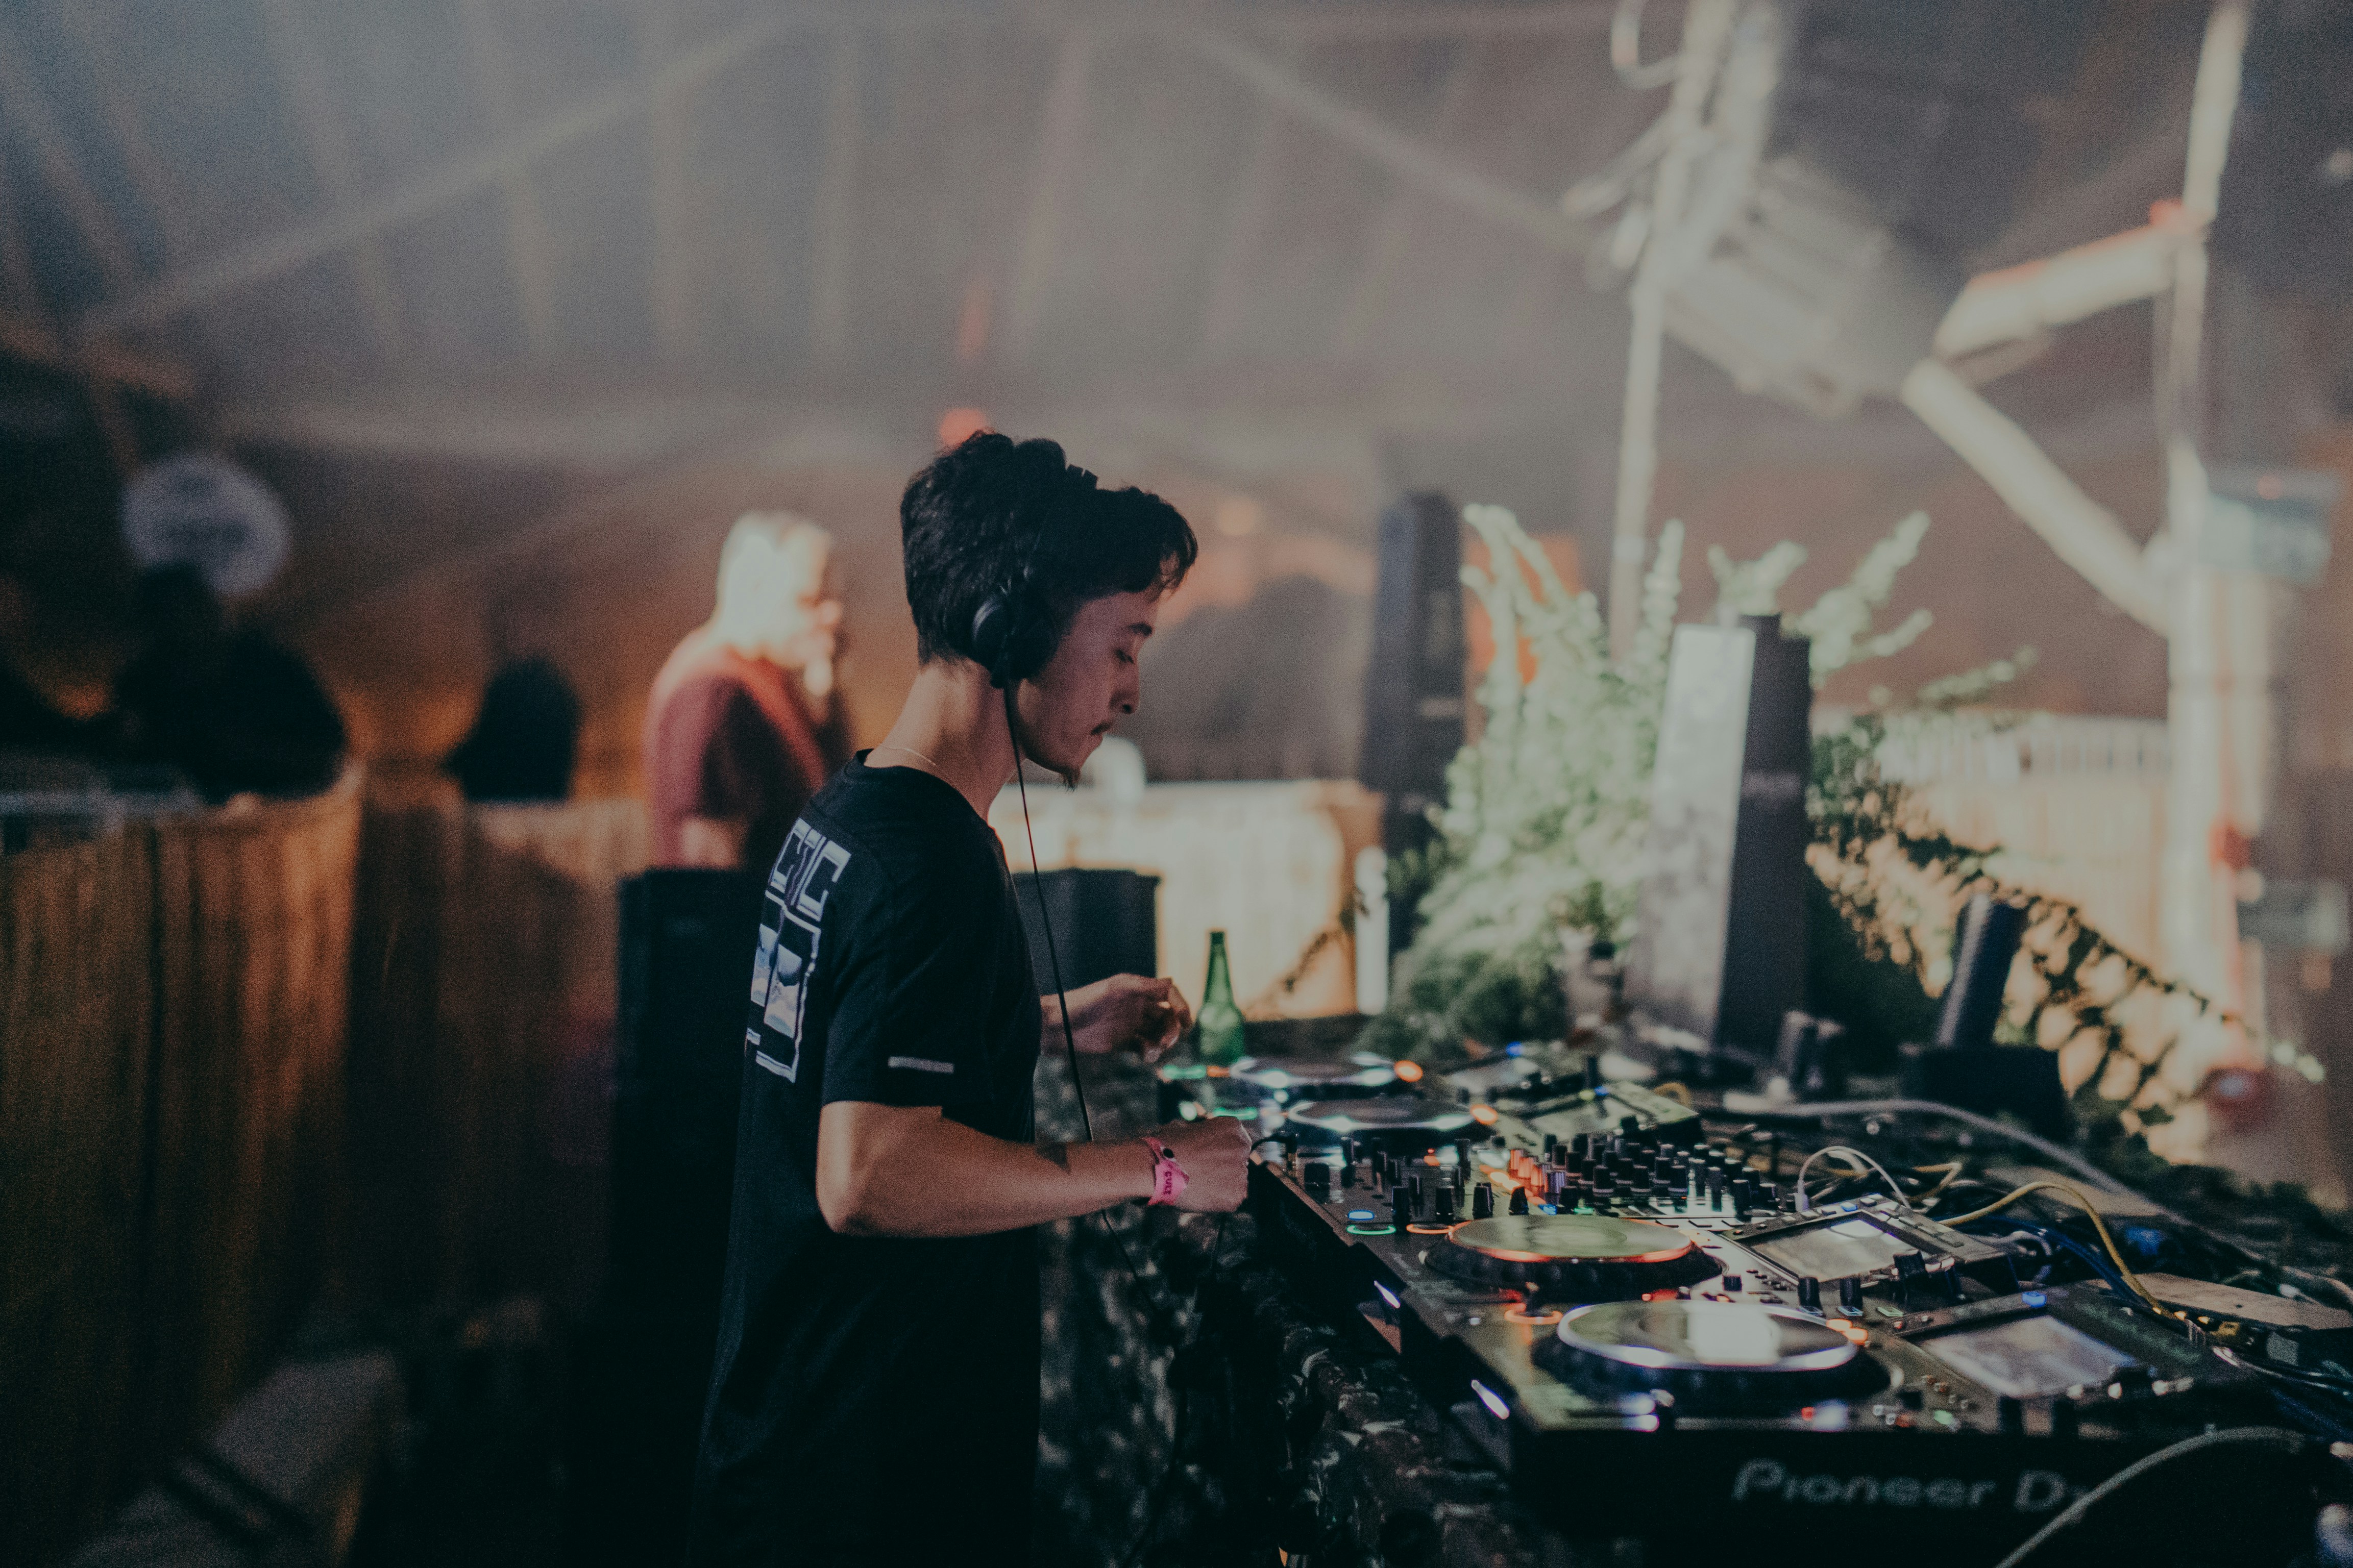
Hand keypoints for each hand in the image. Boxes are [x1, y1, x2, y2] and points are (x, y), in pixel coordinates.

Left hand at [1056, 974, 1192, 1061]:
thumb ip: (1146, 985)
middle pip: (1168, 1016)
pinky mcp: (1124, 1042)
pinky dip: (1151, 1052)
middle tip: (1166, 1042)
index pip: (1169, 994)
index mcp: (1138, 990)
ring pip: (1159, 1033)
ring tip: (1152, 1051)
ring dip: (1163, 1043)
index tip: (1186, 1021)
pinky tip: (1145, 1056)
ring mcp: (1131, 1024)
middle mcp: (1137, 1006)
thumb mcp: (1117, 988)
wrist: (1061, 1026)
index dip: (1182, 1005)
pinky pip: (1146, 1047)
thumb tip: (1173, 982)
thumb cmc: (1086, 1002)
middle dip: (1173, 1029)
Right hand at [1148, 1116, 1252, 1212]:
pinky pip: (1231, 1199)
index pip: (1236, 1142)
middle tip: (1202, 1173)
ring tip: (1199, 1185)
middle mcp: (1242, 1147)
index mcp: (1233, 1127)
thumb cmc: (1166, 1146)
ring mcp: (1241, 1173)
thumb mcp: (1187, 1126)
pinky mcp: (1236, 1195)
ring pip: (1235, 1181)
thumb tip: (1204, 1139)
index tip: (1208, 1157)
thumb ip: (1204, 1133)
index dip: (1220, 1151)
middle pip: (1239, 1162)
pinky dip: (1218, 1200)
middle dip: (1224, 1167)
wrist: (1156, 1169)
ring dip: (1222, 1184)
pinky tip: (1201, 1195)